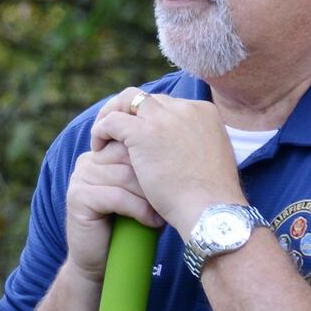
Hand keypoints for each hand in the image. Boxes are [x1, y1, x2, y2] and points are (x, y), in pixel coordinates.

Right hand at [65, 95, 165, 281]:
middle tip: (171, 195)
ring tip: (164, 211)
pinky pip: (115, 196)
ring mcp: (79, 178)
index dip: (156, 158)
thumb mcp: (143, 192)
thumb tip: (187, 147)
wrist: (106, 263)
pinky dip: (139, 209)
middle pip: (127, 156)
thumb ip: (150, 168)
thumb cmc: (131, 226)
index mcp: (101, 154)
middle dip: (153, 177)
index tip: (176, 179)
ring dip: (149, 196)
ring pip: (123, 176)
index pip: (131, 141)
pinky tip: (152, 221)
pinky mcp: (77, 199)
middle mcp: (87, 161)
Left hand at [88, 88, 244, 235]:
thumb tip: (177, 151)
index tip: (137, 137)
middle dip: (128, 113)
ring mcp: (165, 118)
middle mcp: (186, 108)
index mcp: (204, 112)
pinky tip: (98, 150)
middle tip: (114, 135)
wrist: (212, 211)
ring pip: (128, 99)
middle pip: (147, 99)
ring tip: (103, 139)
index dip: (148, 119)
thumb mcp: (208, 161)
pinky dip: (100, 131)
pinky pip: (111, 120)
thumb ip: (193, 146)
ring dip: (111, 114)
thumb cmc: (211, 198)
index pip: (167, 104)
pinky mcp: (144, 132)